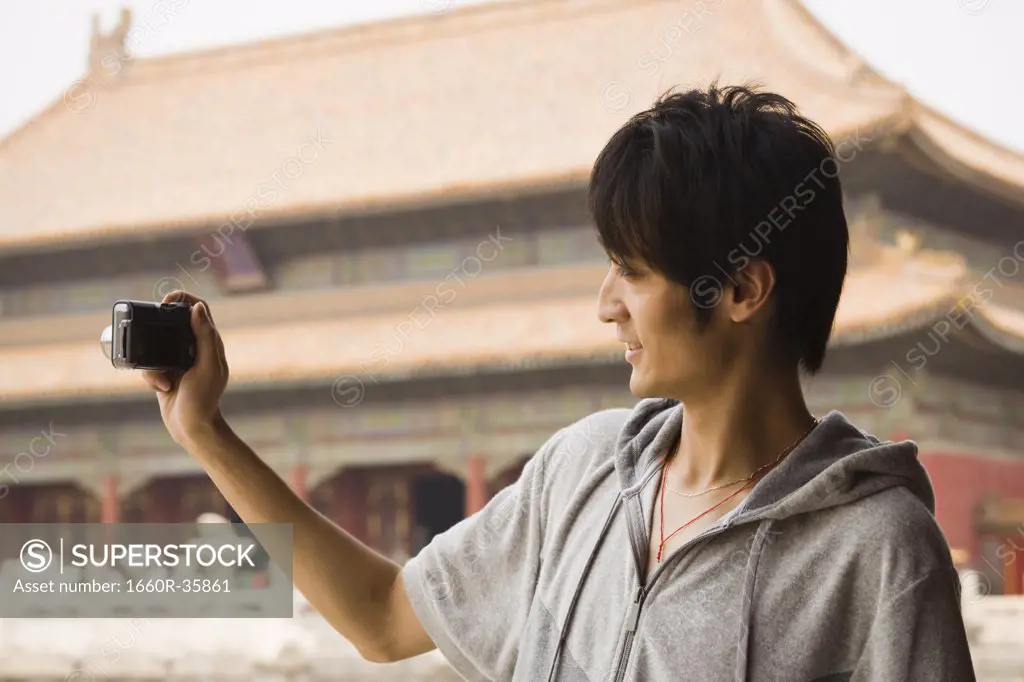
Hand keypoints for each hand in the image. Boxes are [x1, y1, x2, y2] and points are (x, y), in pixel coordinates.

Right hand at [142, 291, 229, 444]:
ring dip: (154, 362)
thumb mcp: (207, 366)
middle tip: (149, 332)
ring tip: (164, 381)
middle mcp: (194, 348)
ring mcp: (178, 360)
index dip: (183, 298)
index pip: (198, 308)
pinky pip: (149, 365)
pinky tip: (162, 389)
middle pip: (172, 323)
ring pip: (155, 345)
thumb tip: (197, 307)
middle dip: (158, 327)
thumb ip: (205, 337)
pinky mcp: (164, 373)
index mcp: (209, 342)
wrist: (192, 428)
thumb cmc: (204, 399)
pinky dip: (152, 377)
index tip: (167, 301)